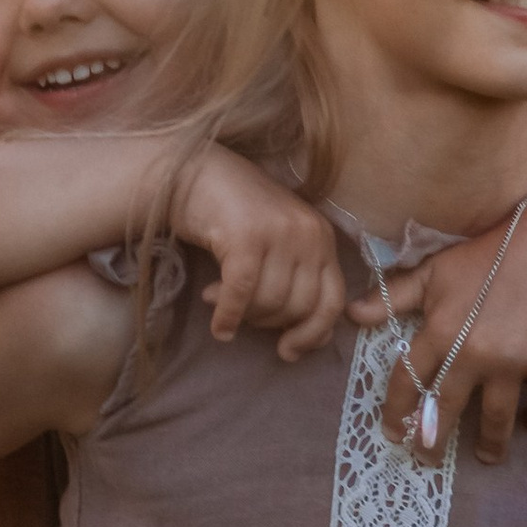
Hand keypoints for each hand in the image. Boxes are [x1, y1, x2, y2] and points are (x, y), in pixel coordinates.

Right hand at [178, 145, 375, 358]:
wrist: (194, 175)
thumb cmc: (235, 217)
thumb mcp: (279, 247)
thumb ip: (300, 283)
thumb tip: (319, 337)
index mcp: (322, 237)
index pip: (332, 300)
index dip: (313, 334)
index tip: (289, 352)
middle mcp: (308, 232)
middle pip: (299, 307)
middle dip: (268, 323)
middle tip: (243, 316)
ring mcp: (279, 232)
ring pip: (270, 302)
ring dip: (243, 315)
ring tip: (220, 302)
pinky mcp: (247, 236)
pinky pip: (242, 294)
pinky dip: (228, 315)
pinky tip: (218, 324)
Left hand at [378, 205, 526, 463]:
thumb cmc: (489, 255)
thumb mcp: (436, 271)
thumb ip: (394, 297)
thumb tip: (352, 314)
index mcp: (441, 331)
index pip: (408, 381)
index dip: (396, 410)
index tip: (392, 432)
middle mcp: (473, 354)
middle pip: (446, 409)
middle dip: (433, 440)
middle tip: (428, 457)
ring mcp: (513, 364)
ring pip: (495, 418)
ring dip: (489, 443)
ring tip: (486, 456)